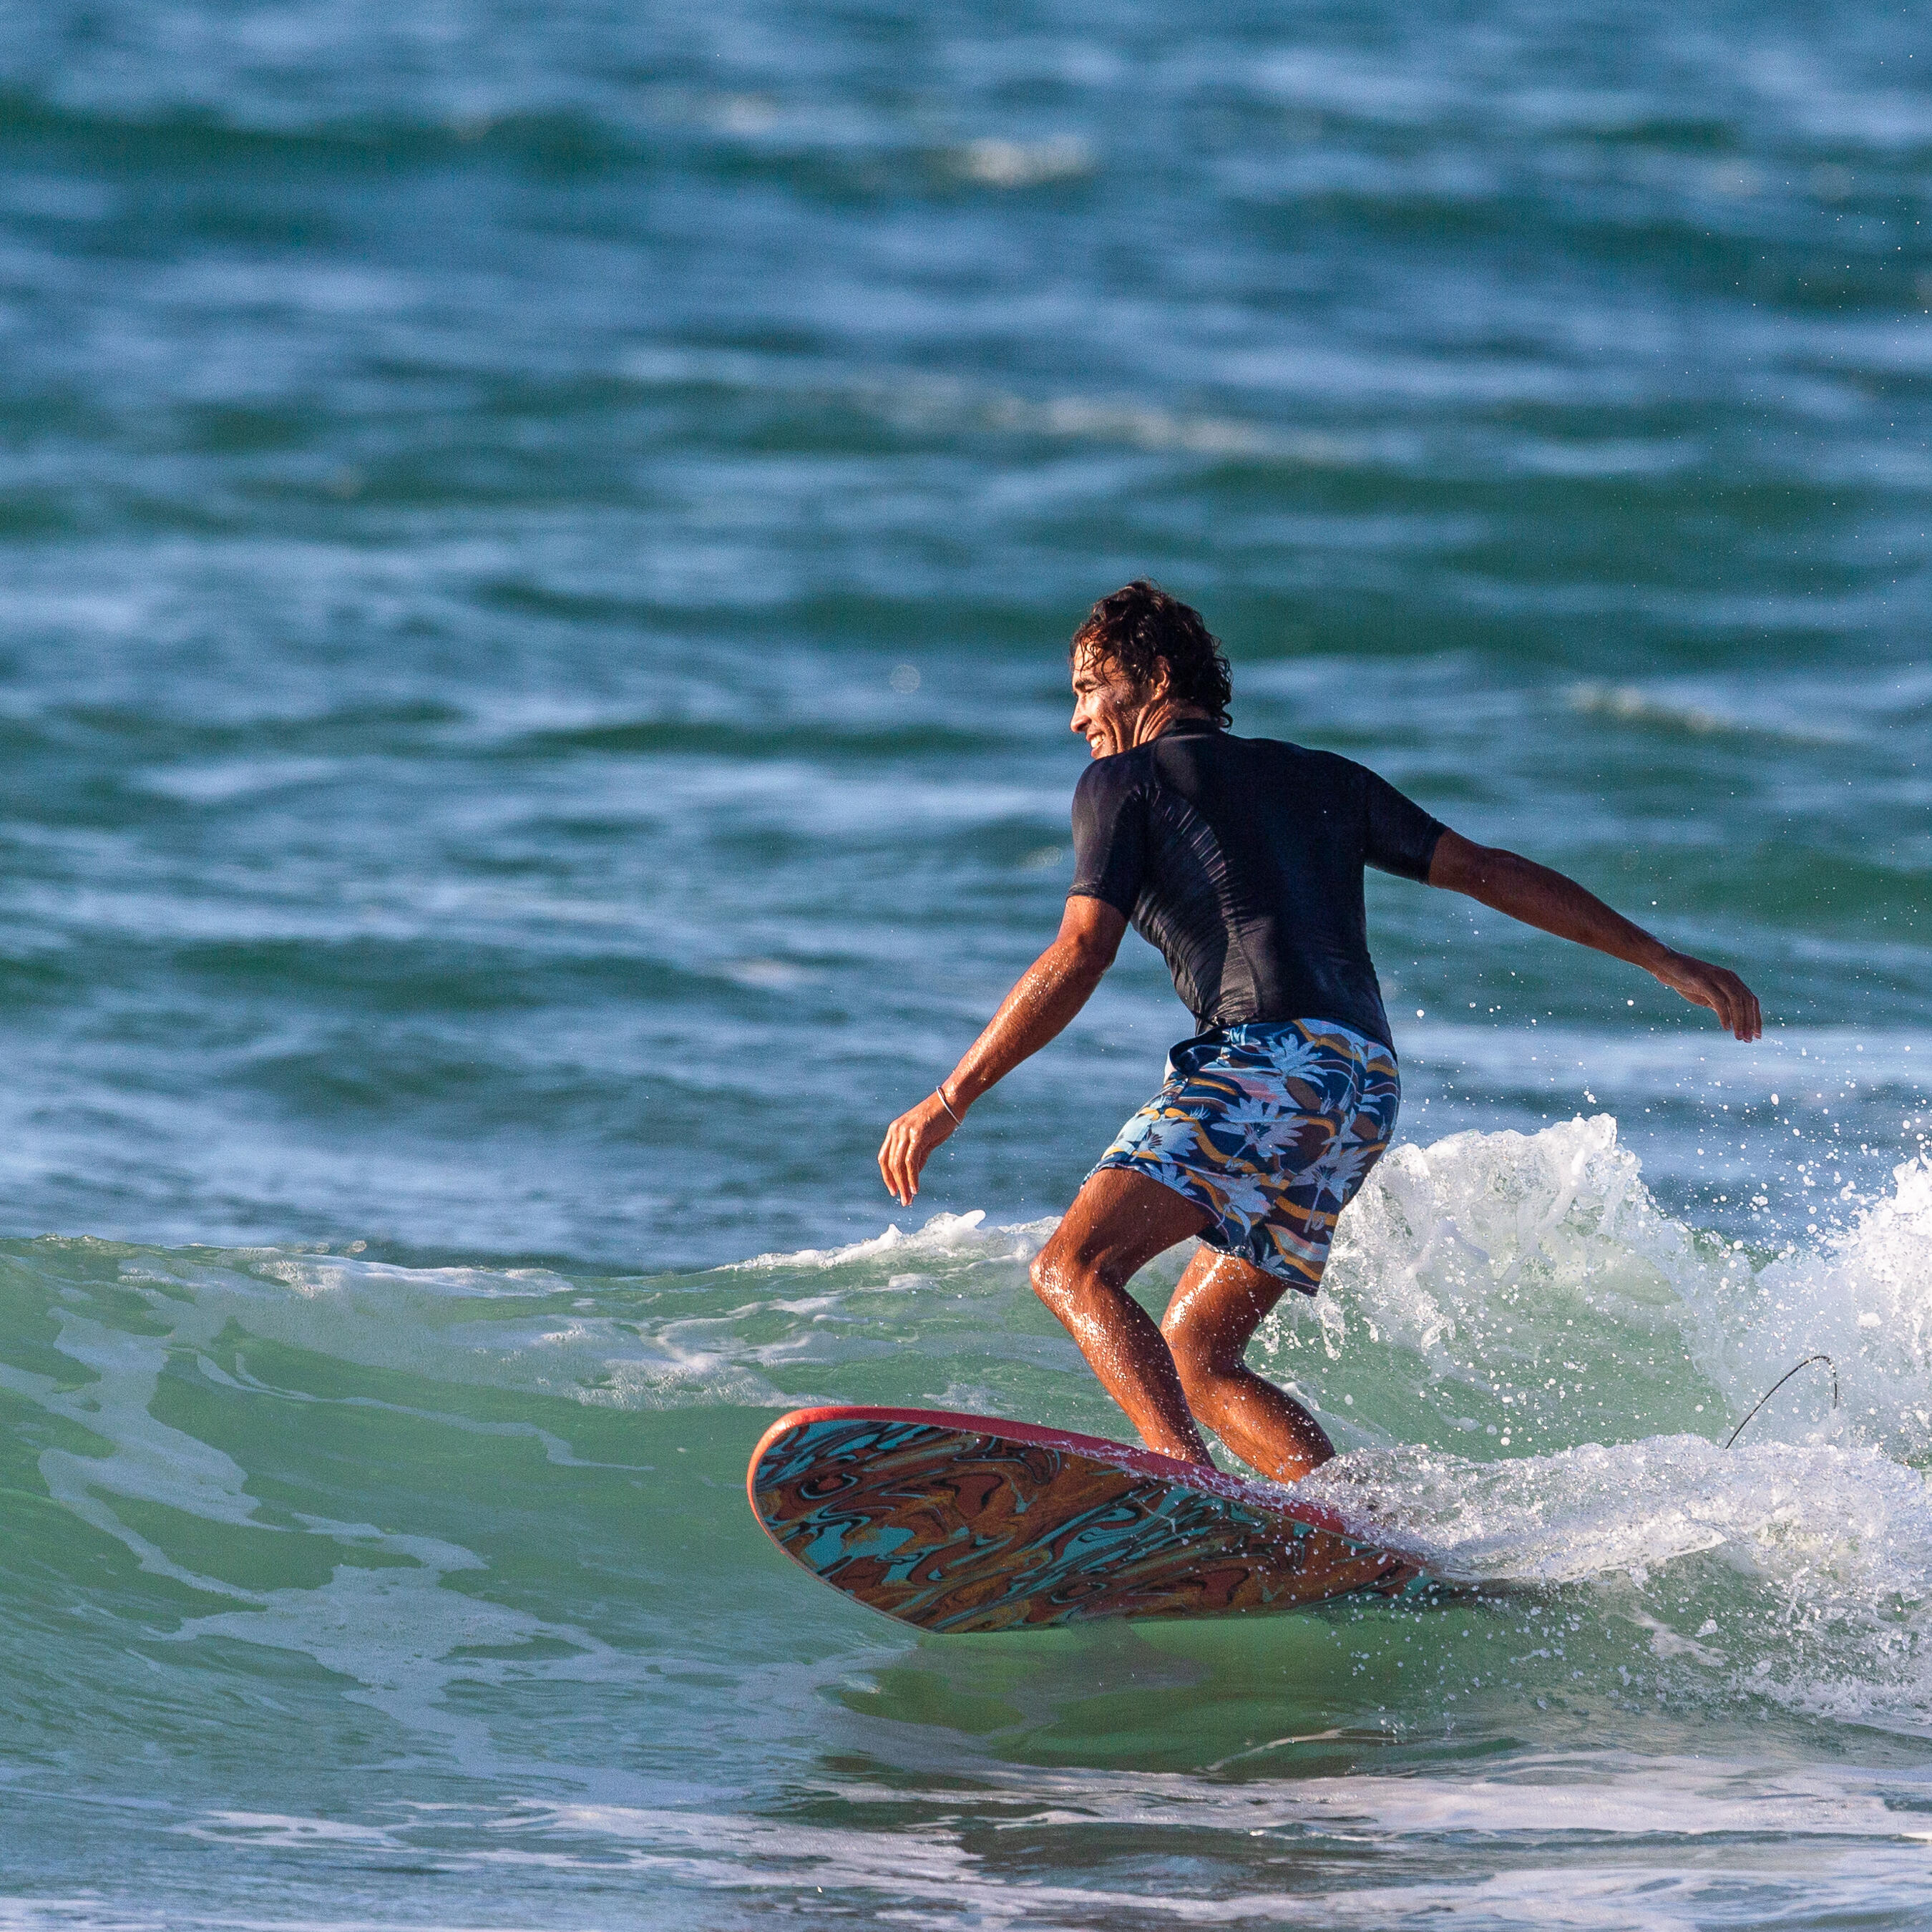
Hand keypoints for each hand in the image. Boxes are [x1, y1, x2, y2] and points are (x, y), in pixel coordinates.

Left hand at [877, 1092, 961, 1206]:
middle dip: (896, 1184)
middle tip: (904, 1201)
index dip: (887, 1176)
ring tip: (909, 1198)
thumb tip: (914, 1174)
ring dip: (903, 1184)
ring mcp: (906, 1132)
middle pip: (890, 1164)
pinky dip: (912, 1177)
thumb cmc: (941, 1118)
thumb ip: (919, 1156)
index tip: (893, 1190)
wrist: (952, 1100)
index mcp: (895, 1131)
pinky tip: (915, 1188)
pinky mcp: (918, 1135)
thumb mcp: (926, 1139)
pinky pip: (911, 1161)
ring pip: (898, 1164)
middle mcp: (896, 1131)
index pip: (884, 1158)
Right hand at [1650, 950, 1761, 1040]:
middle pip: (1747, 1001)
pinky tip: (1726, 1026)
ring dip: (1740, 1020)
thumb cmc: (1685, 981)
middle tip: (1748, 1040)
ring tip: (1738, 1036)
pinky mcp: (1703, 980)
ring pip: (1736, 1001)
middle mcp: (1728, 977)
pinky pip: (1719, 1000)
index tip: (1756, 1036)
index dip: (1756, 1019)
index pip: (1751, 1000)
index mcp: (1732, 979)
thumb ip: (1721, 1004)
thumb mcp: (1707, 994)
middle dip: (1750, 1022)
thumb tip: (1733, 1021)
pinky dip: (1724, 1014)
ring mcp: (1716, 977)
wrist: (1666, 964)